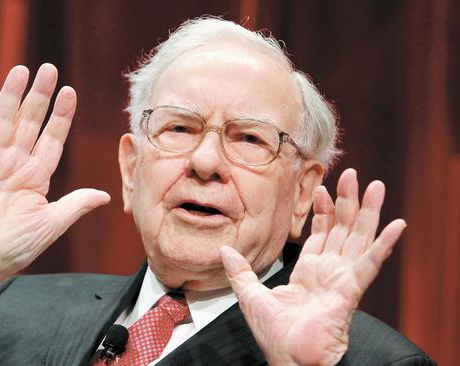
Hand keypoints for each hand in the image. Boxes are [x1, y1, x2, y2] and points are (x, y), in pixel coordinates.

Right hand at [0, 65, 109, 336]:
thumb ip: (75, 205)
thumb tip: (105, 195)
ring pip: (2, 123)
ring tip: (20, 71)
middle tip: (49, 69)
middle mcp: (15, 164)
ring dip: (10, 97)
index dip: (61, 116)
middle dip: (40, 96)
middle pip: (29, 122)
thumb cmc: (16, 247)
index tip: (70, 92)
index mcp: (37, 175)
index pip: (52, 138)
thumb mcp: (51, 225)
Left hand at [220, 168, 405, 365]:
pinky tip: (395, 226)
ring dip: (367, 212)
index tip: (322, 188)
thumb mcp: (250, 296)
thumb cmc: (275, 336)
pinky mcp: (350, 290)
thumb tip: (225, 250)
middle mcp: (329, 273)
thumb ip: (240, 271)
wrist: (288, 360)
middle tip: (353, 175)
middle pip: (343, 230)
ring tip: (374, 186)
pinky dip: (383, 245)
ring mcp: (342, 280)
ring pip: (358, 239)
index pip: (321, 235)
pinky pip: (369, 264)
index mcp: (309, 273)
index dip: (323, 211)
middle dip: (348, 202)